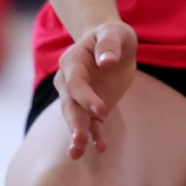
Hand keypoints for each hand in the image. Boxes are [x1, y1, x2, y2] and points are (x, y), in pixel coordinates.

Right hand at [56, 19, 139, 159]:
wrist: (112, 44)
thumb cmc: (113, 35)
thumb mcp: (115, 32)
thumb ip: (109, 43)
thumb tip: (106, 61)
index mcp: (72, 61)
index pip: (75, 82)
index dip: (85, 97)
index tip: (101, 110)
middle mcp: (69, 81)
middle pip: (69, 104)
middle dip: (74, 123)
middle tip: (80, 141)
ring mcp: (78, 97)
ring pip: (75, 118)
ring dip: (77, 135)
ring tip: (77, 153)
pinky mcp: (91, 108)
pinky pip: (91, 124)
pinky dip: (95, 136)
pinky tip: (100, 148)